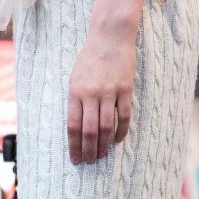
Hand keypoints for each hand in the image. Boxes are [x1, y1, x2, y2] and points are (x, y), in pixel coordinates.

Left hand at [66, 28, 134, 163]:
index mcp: (75, 91)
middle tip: (89, 162)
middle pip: (89, 131)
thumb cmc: (90, 58)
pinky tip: (116, 140)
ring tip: (101, 155)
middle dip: (88, 150)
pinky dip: (120, 132)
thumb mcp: (75, 77)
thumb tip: (77, 127)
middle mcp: (91, 94)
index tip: (75, 159)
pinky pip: (123, 116)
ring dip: (103, 145)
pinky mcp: (125, 90)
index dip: (74, 145)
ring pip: (106, 127)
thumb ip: (76, 101)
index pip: (73, 126)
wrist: (110, 36)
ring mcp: (109, 92)